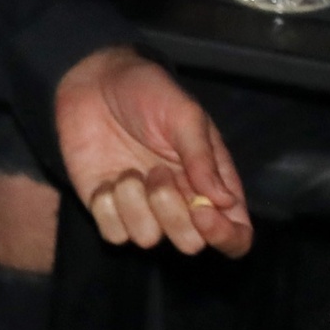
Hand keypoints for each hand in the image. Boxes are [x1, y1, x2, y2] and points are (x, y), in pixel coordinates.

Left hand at [55, 46, 254, 257]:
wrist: (94, 86)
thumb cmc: (148, 94)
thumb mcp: (184, 116)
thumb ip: (203, 159)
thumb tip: (225, 201)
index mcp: (212, 183)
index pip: (235, 233)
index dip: (224, 236)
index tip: (201, 211)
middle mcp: (180, 203)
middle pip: (190, 244)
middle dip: (172, 213)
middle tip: (158, 172)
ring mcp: (142, 210)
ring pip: (147, 239)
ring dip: (136, 204)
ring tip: (130, 170)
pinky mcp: (107, 211)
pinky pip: (113, 234)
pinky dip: (107, 208)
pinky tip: (106, 180)